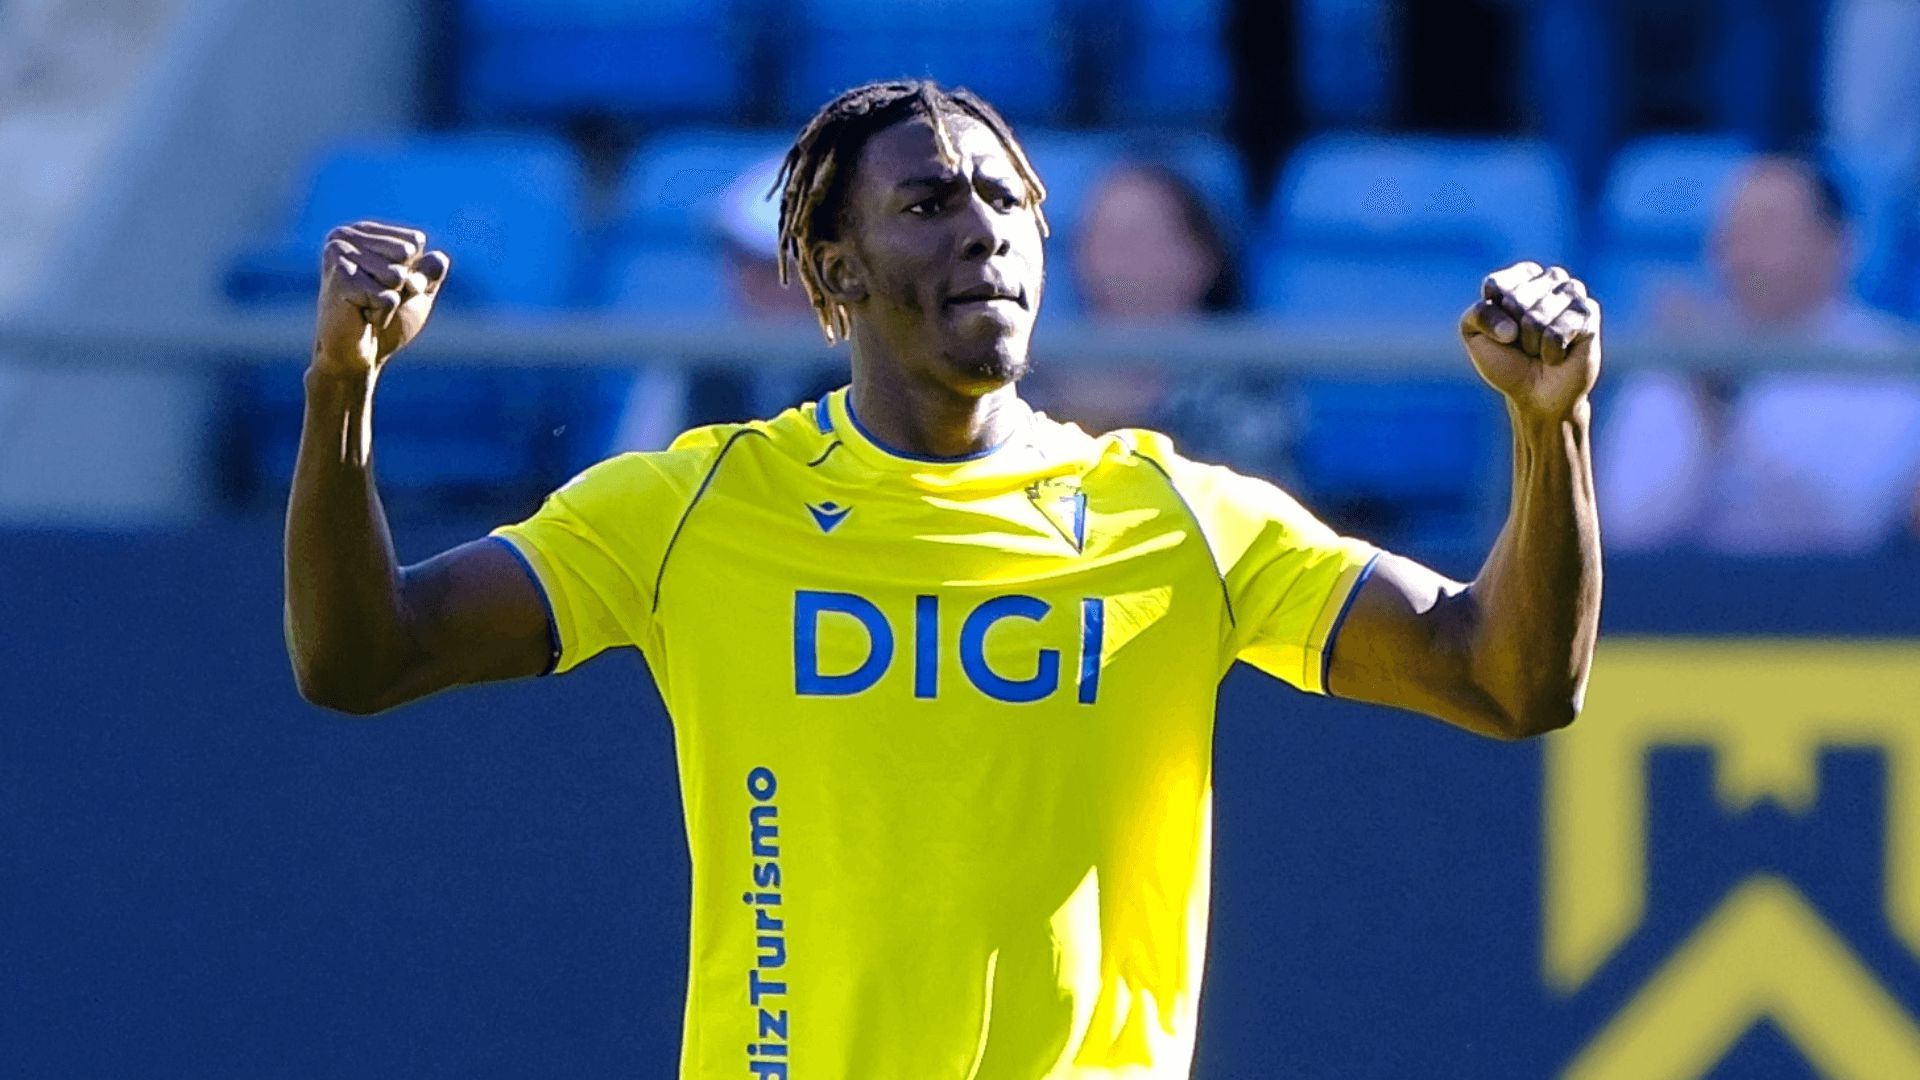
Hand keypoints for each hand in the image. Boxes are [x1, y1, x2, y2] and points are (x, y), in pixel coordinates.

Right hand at [311, 221, 450, 376]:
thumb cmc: (387, 322)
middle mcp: (345, 236)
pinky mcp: (339, 278)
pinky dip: (381, 314)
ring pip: (397, 275)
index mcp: (364, 233)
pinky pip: (387, 297)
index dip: (414, 271)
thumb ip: (431, 272)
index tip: (391, 288)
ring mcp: (338, 255)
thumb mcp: (418, 293)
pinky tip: (361, 317)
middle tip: (376, 300)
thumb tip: (439, 257)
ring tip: (366, 307)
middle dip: (402, 286)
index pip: (414, 241)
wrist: (358, 356)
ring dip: (390, 300)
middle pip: (406, 253)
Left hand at [1461, 262, 1601, 419]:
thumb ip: (1478, 314)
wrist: (1536, 394)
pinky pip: (1560, 330)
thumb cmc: (1506, 362)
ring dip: (1533, 342)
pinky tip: (1557, 355)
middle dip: (1515, 331)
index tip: (1501, 332)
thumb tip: (1512, 328)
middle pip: (1517, 299)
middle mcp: (1548, 279)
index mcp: (1520, 278)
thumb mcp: (1476, 336)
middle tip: (1524, 345)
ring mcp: (1572, 293)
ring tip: (1540, 349)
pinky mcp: (1589, 312)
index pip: (1497, 284)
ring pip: (1539, 315)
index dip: (1493, 316)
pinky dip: (1552, 350)